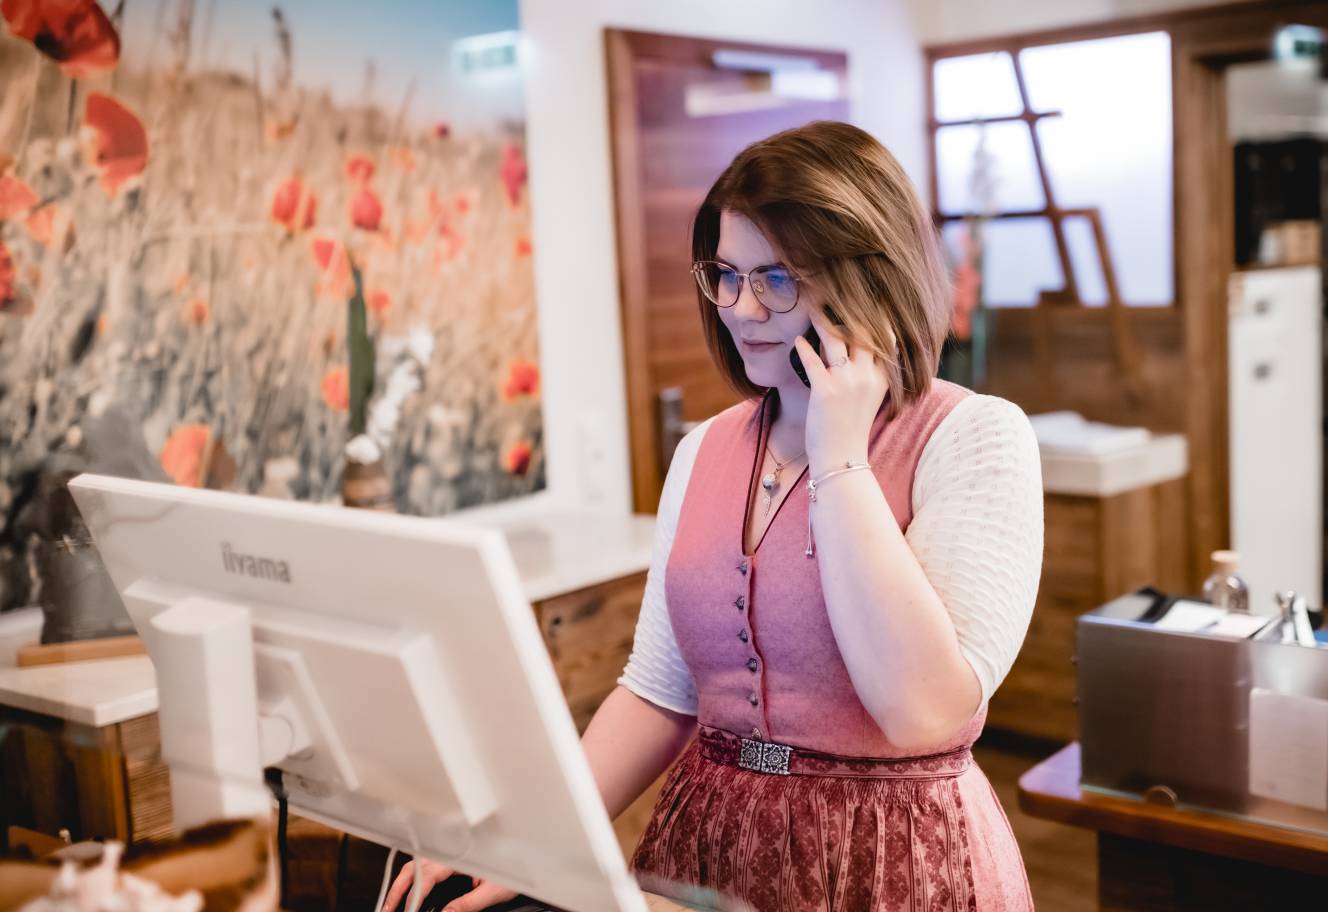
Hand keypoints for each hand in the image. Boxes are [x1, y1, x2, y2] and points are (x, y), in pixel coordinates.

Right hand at [382, 859, 516, 911]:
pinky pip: (423, 869)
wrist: (527, 856)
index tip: (406, 911)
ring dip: (400, 887)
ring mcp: (446, 854)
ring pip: (415, 868)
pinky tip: (407, 896)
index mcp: (457, 856)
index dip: (412, 897)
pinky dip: (411, 882)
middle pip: (413, 870)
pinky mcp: (448, 860)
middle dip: (396, 892)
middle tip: (386, 911)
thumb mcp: (492, 891)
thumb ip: (468, 905)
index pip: (426, 876)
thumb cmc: (513, 868)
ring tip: (390, 907)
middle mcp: (448, 852)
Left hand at [791, 308, 889, 472]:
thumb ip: (870, 373)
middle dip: (848, 308)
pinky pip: (812, 360)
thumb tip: (860, 349)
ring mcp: (847, 383)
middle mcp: (867, 376)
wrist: (842, 459)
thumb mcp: (870, 398)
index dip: (876, 316)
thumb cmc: (851, 428)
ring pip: (836, 338)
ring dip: (822, 319)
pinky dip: (803, 347)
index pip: (885, 337)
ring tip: (811, 306)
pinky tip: (797, 339)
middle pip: (862, 330)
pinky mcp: (825, 391)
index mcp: (882, 377)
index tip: (867, 299)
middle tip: (833, 292)